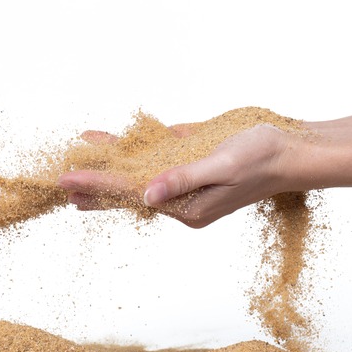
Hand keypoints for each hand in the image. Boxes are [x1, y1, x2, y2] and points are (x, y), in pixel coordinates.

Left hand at [57, 123, 301, 227]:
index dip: (96, 186)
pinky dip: (131, 150)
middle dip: (93, 186)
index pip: (131, 195)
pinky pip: (154, 158)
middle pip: (128, 192)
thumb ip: (185, 178)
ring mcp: (185, 180)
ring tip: (77, 168)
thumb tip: (146, 193)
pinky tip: (114, 143)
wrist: (292, 149)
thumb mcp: (224, 167)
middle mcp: (181, 197)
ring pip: (137, 174)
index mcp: (187, 207)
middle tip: (59, 183)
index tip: (67, 180)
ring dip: (108, 169)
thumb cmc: (264, 158)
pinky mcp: (190, 162)